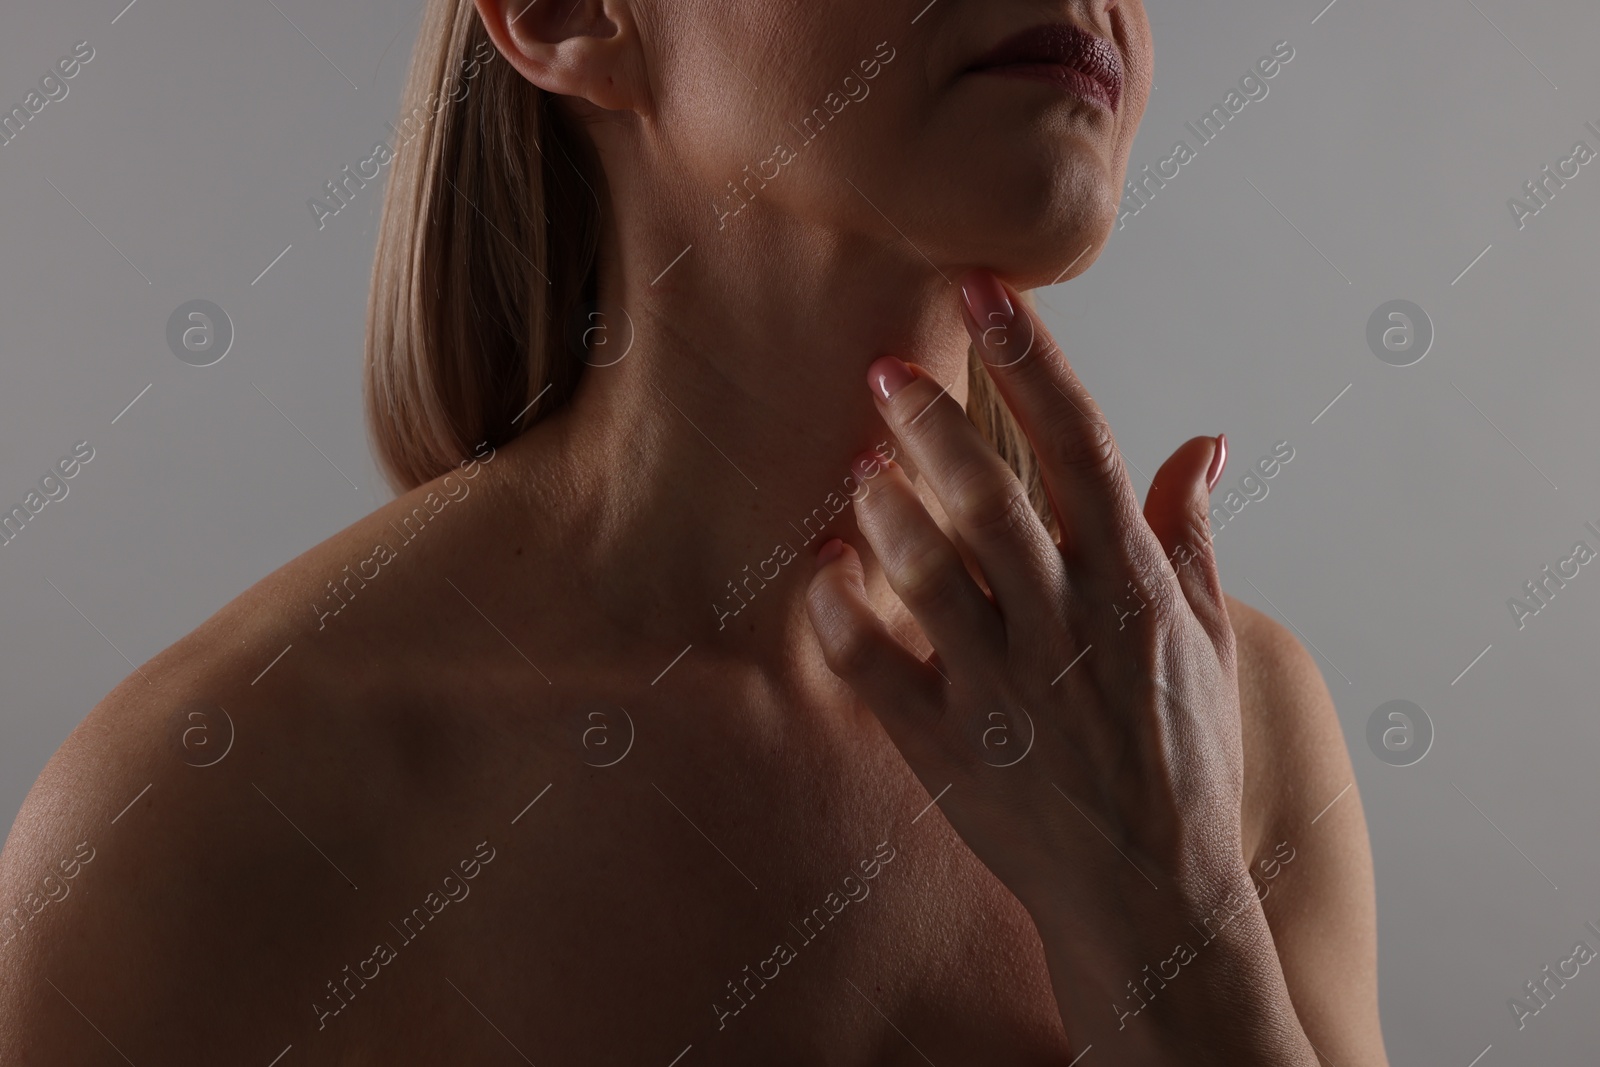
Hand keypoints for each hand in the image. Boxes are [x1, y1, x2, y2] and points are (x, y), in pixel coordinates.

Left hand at [805, 271, 1314, 1064]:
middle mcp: (1068, 629)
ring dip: (882, 508)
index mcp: (1135, 589)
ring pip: (927, 574)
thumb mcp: (1207, 644)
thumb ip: (1193, 537)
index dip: (1032, 359)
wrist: (1152, 896)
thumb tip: (1205, 443)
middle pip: (991, 499)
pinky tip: (819, 572)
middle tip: (882, 371)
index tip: (984, 288)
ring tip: (856, 469)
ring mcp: (1003, 693)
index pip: (1082, 448)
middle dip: (932, 422)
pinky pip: (872, 669)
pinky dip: (837, 614)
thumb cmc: (1181, 762)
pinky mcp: (946, 750)